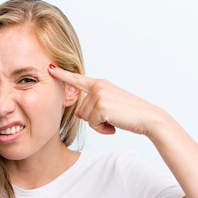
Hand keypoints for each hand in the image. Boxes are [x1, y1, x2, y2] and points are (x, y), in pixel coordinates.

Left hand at [49, 65, 167, 135]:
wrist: (148, 118)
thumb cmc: (130, 114)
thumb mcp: (109, 106)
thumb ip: (92, 106)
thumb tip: (77, 113)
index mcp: (100, 84)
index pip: (77, 79)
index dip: (62, 74)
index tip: (49, 68)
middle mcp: (98, 86)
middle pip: (81, 110)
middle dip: (94, 119)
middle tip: (112, 117)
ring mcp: (98, 95)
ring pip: (85, 118)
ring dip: (99, 124)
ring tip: (114, 120)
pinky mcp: (100, 106)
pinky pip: (92, 124)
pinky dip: (102, 129)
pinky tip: (114, 124)